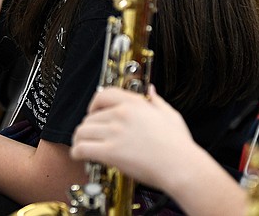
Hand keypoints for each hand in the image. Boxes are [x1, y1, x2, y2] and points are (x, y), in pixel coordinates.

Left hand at [71, 86, 196, 188]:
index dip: (94, 104)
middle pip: (90, 116)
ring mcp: (115, 132)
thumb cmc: (178, 145)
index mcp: (135, 104)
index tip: (93, 112)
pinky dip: (77, 152)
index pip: (103, 95)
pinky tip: (80, 156)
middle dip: (88, 126)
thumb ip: (157, 101)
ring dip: (80, 139)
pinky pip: (82, 148)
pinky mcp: (110, 152)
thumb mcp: (170, 115)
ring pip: (82, 131)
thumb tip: (151, 91)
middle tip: (91, 136)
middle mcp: (122, 114)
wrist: (181, 166)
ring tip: (83, 146)